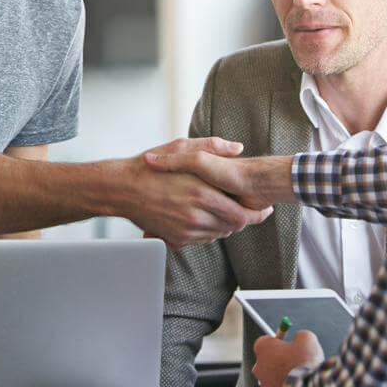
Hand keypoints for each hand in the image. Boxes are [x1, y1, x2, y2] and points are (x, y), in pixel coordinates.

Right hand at [119, 136, 271, 248]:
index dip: (256, 214)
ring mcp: (185, 230)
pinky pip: (202, 240)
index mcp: (201, 193)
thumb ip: (212, 147)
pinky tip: (207, 217)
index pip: (241, 214)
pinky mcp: (176, 239)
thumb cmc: (151, 167)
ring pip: (219, 235)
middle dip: (244, 220)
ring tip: (227, 211)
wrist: (122, 189)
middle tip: (249, 211)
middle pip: (233, 227)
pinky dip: (209, 231)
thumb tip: (237, 148)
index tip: (264, 208)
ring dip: (227, 226)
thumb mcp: (181, 148)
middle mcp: (195, 215)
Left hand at [253, 329, 322, 386]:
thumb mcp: (307, 339)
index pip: (266, 342)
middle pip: (266, 362)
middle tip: (294, 364)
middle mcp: (258, 367)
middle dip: (278, 363)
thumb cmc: (305, 362)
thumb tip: (300, 338)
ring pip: (270, 382)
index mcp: (263, 348)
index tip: (288, 345)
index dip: (278, 343)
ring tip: (297, 381)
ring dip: (280, 380)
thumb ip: (299, 337)